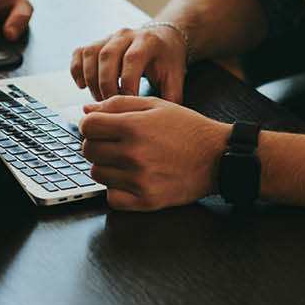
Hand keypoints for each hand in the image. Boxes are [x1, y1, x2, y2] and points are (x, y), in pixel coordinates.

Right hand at [70, 24, 188, 103]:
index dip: (127, 86)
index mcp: (147, 42)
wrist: (163, 39)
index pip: (131, 60)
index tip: (129, 106)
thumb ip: (169, 99)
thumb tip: (160, 124)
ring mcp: (110, 37)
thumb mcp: (175, 78)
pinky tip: (83, 86)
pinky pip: (79, 53)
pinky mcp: (97, 42)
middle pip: (107, 56)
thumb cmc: (168, 62)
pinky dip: (77, 70)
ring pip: (91, 54)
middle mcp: (126, 35)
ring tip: (100, 100)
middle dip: (106, 86)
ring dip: (91, 81)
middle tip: (110, 107)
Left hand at [79, 96, 227, 210]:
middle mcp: (134, 154)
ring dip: (105, 166)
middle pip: (89, 150)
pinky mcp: (146, 201)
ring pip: (97, 174)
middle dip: (96, 143)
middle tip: (112, 142)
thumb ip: (118, 104)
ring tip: (124, 159)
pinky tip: (129, 178)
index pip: (88, 126)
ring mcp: (139, 180)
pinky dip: (115, 189)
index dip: (89, 123)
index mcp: (134, 126)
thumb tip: (86, 111)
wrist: (217, 157)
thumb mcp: (155, 105)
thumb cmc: (187, 128)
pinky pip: (111, 198)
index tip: (97, 126)